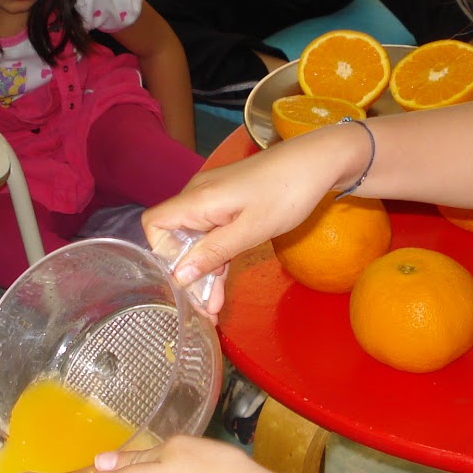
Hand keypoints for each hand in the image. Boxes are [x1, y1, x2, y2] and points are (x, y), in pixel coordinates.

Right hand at [140, 125, 367, 309]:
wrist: (317, 162)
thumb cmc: (286, 193)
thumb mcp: (252, 229)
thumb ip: (213, 252)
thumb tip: (178, 275)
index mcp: (197, 199)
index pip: (155, 225)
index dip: (161, 255)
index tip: (184, 281)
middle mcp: (198, 197)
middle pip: (175, 239)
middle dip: (187, 276)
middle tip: (204, 310)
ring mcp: (213, 200)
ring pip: (196, 241)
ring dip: (203, 273)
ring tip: (214, 309)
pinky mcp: (228, 204)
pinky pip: (213, 235)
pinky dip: (216, 259)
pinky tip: (222, 285)